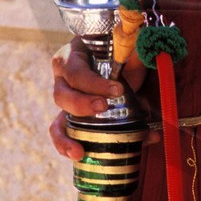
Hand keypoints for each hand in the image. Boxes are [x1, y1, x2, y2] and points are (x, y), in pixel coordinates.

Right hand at [49, 38, 148, 161]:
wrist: (124, 57)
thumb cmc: (121, 48)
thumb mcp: (128, 45)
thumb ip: (134, 49)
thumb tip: (142, 57)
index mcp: (73, 56)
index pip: (75, 71)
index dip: (93, 83)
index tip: (117, 89)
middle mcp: (64, 79)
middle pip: (61, 95)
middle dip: (81, 105)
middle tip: (103, 107)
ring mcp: (69, 101)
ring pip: (58, 120)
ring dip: (67, 137)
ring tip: (79, 151)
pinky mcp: (76, 118)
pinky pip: (64, 134)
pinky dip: (68, 146)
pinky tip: (79, 156)